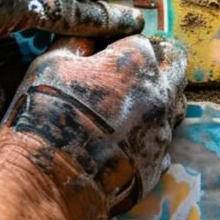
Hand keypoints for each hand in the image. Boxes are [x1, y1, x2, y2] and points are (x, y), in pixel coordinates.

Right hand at [0, 35, 186, 219]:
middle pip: (176, 68)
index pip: (143, 39)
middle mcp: (159, 96)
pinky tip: (121, 141)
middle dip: (156, 64)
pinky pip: (162, 144)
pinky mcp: (155, 167)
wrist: (45, 181)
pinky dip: (146, 137)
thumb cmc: (43, 115)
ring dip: (156, 100)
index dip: (122, 42)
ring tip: (124, 108)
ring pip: (174, 107)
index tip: (103, 51)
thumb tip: (87, 39)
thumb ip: (76, 43)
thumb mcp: (49, 64)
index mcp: (136, 63)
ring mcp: (161, 134)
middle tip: (125, 73)